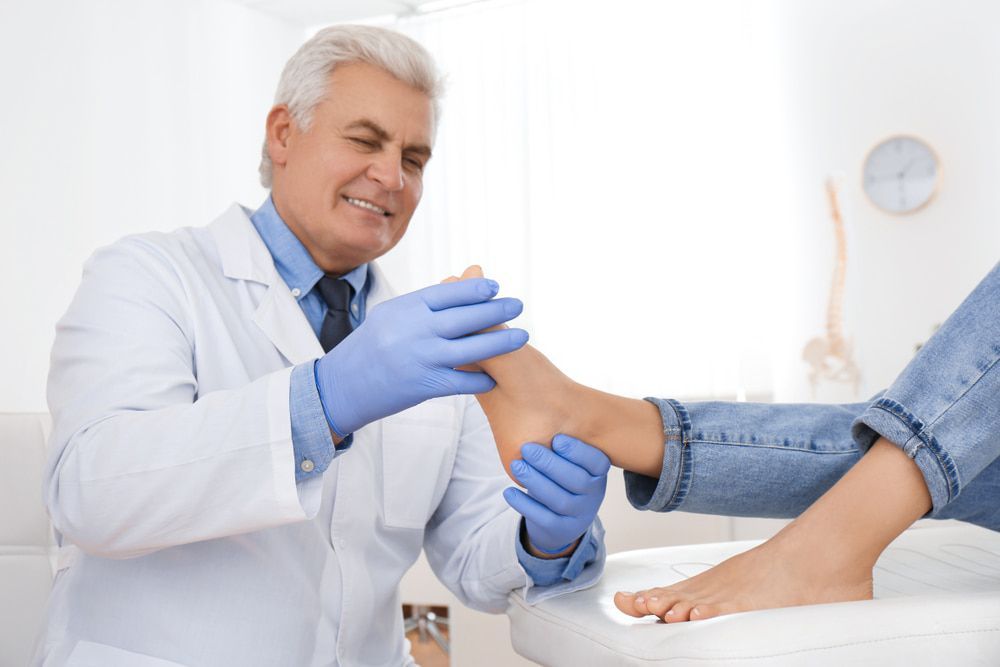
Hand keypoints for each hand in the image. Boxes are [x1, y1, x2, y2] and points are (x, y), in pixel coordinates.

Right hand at [315, 278, 527, 434]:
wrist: (342, 386)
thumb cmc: (369, 348)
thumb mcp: (390, 316)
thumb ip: (423, 305)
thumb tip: (460, 288)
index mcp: (406, 309)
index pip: (448, 293)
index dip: (475, 289)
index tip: (495, 287)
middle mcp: (414, 331)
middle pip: (465, 317)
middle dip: (496, 310)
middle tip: (518, 305)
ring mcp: (420, 359)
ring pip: (471, 348)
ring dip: (501, 342)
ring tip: (522, 336)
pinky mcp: (423, 386)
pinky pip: (462, 381)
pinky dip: (481, 379)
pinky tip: (496, 376)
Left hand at [503, 434, 610, 554]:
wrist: (561, 522)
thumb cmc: (561, 479)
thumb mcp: (571, 463)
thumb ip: (563, 445)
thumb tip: (543, 407)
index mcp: (598, 474)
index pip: (596, 462)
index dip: (577, 450)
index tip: (556, 438)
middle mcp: (593, 495)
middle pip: (575, 480)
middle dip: (549, 463)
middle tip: (527, 448)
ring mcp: (579, 514)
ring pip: (558, 499)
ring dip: (535, 480)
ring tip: (516, 465)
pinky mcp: (561, 529)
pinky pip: (543, 517)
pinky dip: (525, 504)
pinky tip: (509, 491)